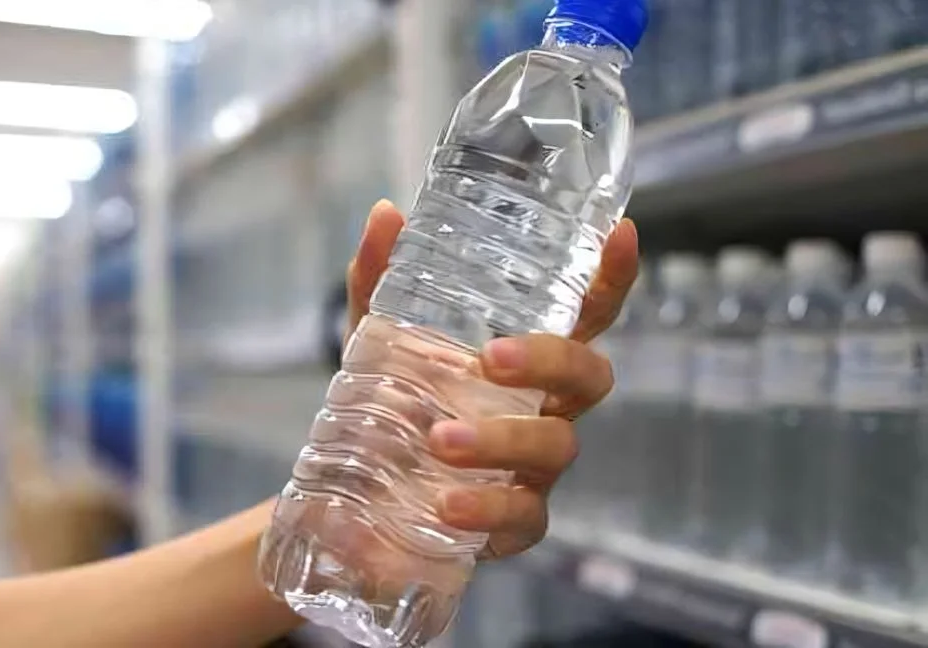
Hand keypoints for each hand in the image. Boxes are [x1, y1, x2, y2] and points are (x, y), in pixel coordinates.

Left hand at [345, 199, 639, 559]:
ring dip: (502, 439)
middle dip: (550, 360)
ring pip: (555, 446)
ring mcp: (535, 467)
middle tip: (491, 357)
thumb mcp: (377, 341)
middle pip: (587, 376)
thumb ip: (380, 282)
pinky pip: (521, 515)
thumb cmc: (392, 403)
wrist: (357, 495)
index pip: (584, 313)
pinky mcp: (514, 521)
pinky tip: (448, 503)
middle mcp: (544, 406)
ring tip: (440, 439)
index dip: (610, 278)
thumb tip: (385, 212)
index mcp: (526, 356)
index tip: (619, 234)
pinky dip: (487, 507)